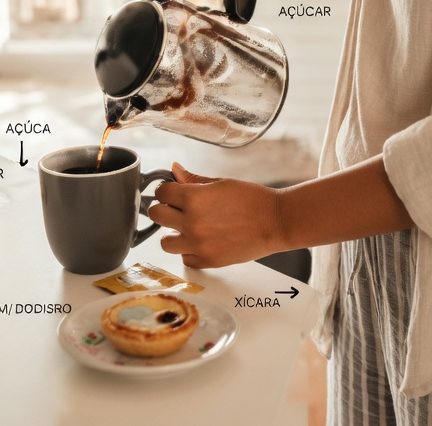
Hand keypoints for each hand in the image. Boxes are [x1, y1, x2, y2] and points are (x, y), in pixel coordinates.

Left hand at [148, 163, 286, 268]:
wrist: (276, 222)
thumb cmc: (252, 199)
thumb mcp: (220, 183)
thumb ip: (193, 179)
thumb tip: (173, 170)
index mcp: (194, 198)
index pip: (161, 192)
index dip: (167, 190)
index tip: (173, 192)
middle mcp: (192, 222)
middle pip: (156, 215)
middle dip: (164, 209)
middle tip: (177, 209)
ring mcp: (198, 244)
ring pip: (165, 242)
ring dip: (173, 233)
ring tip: (188, 228)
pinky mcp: (208, 261)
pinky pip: (184, 258)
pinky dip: (190, 250)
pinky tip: (202, 241)